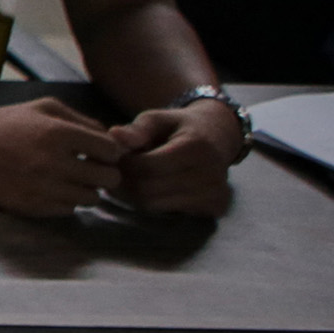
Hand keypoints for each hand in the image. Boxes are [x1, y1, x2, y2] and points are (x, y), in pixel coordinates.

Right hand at [0, 95, 134, 219]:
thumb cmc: (4, 122)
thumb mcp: (43, 107)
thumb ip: (81, 120)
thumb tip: (109, 140)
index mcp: (59, 134)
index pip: (111, 150)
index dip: (110, 151)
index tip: (99, 152)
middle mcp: (54, 163)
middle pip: (108, 179)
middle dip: (104, 172)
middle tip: (90, 168)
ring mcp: (42, 188)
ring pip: (91, 199)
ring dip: (86, 189)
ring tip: (71, 180)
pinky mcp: (30, 206)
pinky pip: (67, 210)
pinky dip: (66, 201)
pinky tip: (53, 189)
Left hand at [107, 101, 241, 219]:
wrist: (219, 139)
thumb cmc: (180, 127)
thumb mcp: (158, 119)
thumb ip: (137, 129)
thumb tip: (114, 135)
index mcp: (197, 147)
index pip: (148, 167)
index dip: (124, 164)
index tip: (115, 158)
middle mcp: (211, 174)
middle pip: (148, 190)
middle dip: (124, 182)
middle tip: (115, 172)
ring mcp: (215, 194)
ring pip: (154, 206)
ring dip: (133, 195)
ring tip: (131, 178)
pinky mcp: (215, 208)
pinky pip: (168, 213)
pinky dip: (152, 202)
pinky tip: (152, 187)